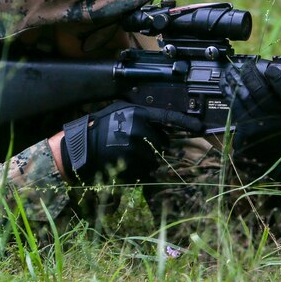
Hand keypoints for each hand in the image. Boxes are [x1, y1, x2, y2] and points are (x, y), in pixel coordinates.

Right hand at [62, 102, 202, 183]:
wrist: (80, 148)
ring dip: (145, 158)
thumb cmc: (99, 127)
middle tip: (137, 143)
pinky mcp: (132, 167)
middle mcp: (140, 131)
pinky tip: (123, 162)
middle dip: (155, 144)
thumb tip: (161, 123)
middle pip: (164, 142)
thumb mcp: (120, 111)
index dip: (186, 123)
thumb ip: (141, 116)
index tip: (200, 127)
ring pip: (154, 158)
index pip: (169, 118)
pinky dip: (138, 169)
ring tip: (126, 152)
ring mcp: (137, 150)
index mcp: (138, 114)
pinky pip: (144, 170)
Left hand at [221, 58, 280, 167]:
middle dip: (251, 75)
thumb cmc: (280, 120)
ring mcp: (262, 126)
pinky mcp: (245, 129)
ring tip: (232, 69)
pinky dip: (228, 90)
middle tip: (246, 65)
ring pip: (245, 97)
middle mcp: (280, 121)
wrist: (267, 153)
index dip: (279, 80)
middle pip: (262, 93)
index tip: (270, 68)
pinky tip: (226, 81)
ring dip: (236, 80)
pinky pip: (235, 105)